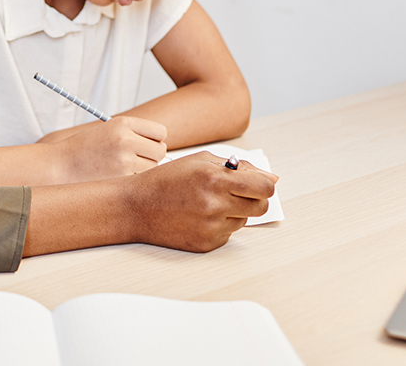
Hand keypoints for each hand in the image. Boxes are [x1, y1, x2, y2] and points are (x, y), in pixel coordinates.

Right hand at [46, 116, 167, 182]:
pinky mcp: (121, 179)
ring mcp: (124, 160)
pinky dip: (134, 180)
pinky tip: (116, 176)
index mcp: (123, 123)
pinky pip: (140, 180)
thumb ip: (135, 134)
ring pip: (153, 168)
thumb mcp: (109, 130)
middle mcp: (126, 139)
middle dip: (153, 156)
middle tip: (138, 158)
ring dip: (144, 170)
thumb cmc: (86, 148)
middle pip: (160, 151)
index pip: (160, 131)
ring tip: (123, 167)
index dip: (155, 139)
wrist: (62, 165)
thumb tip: (163, 147)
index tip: (147, 144)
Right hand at [123, 151, 277, 251]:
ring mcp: (211, 227)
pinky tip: (199, 216)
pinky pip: (228, 234)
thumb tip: (270, 178)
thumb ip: (237, 167)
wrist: (135, 207)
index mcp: (215, 179)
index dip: (265, 184)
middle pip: (260, 206)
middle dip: (253, 198)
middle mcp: (215, 204)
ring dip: (234, 211)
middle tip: (236, 193)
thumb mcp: (199, 161)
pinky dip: (220, 225)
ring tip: (208, 203)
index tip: (259, 184)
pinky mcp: (207, 244)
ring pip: (244, 220)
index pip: (264, 187)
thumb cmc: (165, 181)